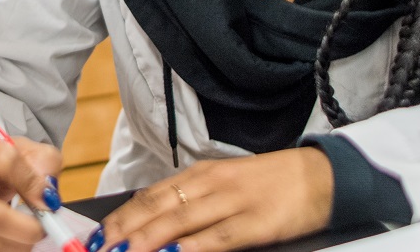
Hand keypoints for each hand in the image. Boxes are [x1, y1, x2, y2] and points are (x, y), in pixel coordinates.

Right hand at [0, 136, 63, 251]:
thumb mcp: (19, 154)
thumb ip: (42, 163)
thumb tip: (47, 196)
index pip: (4, 162)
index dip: (31, 184)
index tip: (48, 202)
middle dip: (25, 229)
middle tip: (41, 231)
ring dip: (14, 246)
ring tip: (24, 238)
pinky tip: (6, 243)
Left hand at [91, 148, 333, 251]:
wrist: (321, 175)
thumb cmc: (270, 185)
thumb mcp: (225, 185)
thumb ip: (192, 202)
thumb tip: (155, 228)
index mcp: (199, 175)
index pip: (149, 195)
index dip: (120, 216)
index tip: (98, 236)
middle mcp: (210, 184)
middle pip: (157, 208)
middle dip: (124, 231)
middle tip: (100, 248)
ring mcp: (233, 201)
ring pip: (180, 221)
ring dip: (148, 239)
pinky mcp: (257, 221)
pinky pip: (219, 237)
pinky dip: (193, 248)